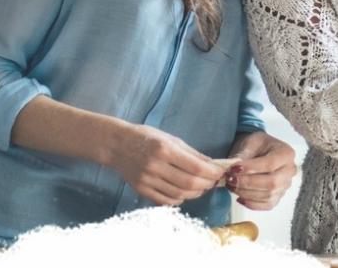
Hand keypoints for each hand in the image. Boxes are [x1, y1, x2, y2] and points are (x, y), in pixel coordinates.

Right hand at [109, 124, 224, 206]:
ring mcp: (147, 180)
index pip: (195, 167)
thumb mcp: (170, 138)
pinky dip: (179, 200)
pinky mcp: (141, 190)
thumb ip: (192, 153)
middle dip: (206, 184)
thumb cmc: (146, 137)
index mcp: (165, 149)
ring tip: (201, 187)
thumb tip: (213, 164)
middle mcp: (156, 166)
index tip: (220, 172)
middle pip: (189, 183)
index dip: (212, 172)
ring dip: (195, 193)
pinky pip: (165, 201)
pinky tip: (184, 194)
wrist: (117, 145)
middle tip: (213, 181)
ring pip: (179, 195)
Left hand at [225, 131, 296, 210]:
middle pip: (271, 183)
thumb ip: (243, 155)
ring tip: (231, 185)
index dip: (251, 168)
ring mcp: (285, 186)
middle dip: (248, 183)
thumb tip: (233, 169)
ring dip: (246, 193)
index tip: (234, 168)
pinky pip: (267, 205)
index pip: (270, 164)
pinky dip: (251, 203)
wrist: (259, 151)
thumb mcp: (250, 142)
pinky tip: (240, 197)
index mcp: (286, 153)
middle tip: (231, 178)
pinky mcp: (278, 197)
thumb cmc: (257, 146)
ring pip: (268, 195)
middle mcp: (289, 171)